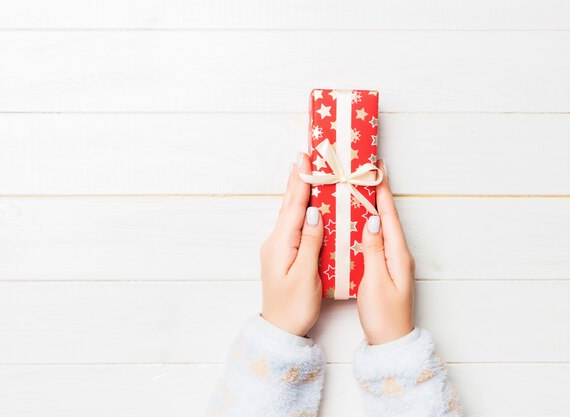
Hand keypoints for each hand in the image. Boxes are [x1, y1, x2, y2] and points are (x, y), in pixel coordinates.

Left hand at [260, 153, 323, 336]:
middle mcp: (275, 241)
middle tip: (305, 155)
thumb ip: (310, 242)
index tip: (306, 158)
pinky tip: (302, 203)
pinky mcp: (282, 253)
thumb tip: (313, 212)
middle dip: (297, 179)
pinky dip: (297, 207)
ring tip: (303, 170)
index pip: (293, 206)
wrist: (280, 329)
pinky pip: (291, 223)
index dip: (301, 181)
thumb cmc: (294, 307)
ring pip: (289, 212)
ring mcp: (277, 247)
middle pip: (288, 204)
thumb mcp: (306, 276)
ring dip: (297, 191)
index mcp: (281, 244)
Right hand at [357, 159, 414, 344]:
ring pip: (381, 226)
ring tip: (360, 188)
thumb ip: (372, 250)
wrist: (390, 342)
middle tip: (367, 171)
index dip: (382, 190)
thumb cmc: (383, 316)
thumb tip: (371, 220)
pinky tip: (358, 221)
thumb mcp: (374, 281)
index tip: (378, 167)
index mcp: (397, 254)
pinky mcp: (384, 268)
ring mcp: (392, 261)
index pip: (388, 215)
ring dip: (372, 206)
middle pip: (387, 216)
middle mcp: (398, 254)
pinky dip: (368, 224)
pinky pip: (376, 239)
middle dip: (377, 192)